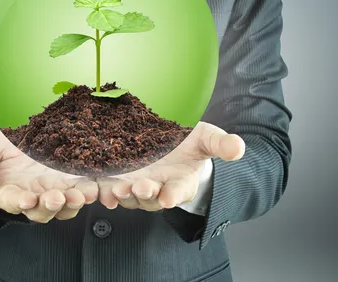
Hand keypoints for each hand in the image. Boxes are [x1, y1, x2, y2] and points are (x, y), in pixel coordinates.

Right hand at [0, 129, 97, 222]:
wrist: (25, 137)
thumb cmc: (3, 147)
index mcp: (10, 192)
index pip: (13, 201)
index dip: (20, 202)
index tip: (27, 199)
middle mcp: (34, 197)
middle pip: (42, 211)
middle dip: (50, 206)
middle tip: (57, 197)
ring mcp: (55, 192)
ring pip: (65, 208)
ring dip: (73, 203)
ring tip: (81, 194)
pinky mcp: (73, 183)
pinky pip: (84, 193)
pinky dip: (91, 193)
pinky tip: (97, 188)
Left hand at [97, 122, 244, 210]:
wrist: (171, 143)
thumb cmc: (192, 144)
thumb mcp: (208, 140)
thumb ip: (221, 145)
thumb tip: (239, 148)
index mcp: (181, 182)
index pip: (179, 192)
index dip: (174, 195)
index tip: (168, 197)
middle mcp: (159, 189)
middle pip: (151, 198)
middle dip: (146, 194)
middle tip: (140, 188)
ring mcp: (138, 185)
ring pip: (129, 196)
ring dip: (123, 195)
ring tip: (118, 189)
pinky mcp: (121, 178)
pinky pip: (111, 188)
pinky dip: (105, 190)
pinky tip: (99, 189)